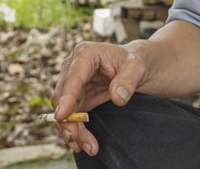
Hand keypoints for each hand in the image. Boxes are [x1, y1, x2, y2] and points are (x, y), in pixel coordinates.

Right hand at [50, 40, 146, 155]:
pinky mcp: (75, 97)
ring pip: (64, 110)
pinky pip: (70, 116)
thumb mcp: (137, 67)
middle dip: (68, 121)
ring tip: (86, 146)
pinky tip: (81, 143)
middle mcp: (73, 67)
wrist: (133, 67)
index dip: (66, 98)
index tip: (62, 116)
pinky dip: (75, 130)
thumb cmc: (133, 62)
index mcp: (85, 54)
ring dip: (71, 130)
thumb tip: (118, 97)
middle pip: (62, 97)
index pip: (72, 78)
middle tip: (77, 139)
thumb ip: (128, 80)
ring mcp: (72, 83)